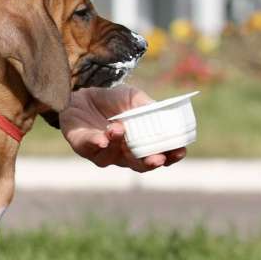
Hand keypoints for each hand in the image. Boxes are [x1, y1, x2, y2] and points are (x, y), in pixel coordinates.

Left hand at [60, 85, 186, 172]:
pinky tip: (102, 140)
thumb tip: (164, 112)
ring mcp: (101, 152)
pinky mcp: (81, 144)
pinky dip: (96, 143)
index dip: (170, 156)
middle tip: (157, 158)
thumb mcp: (134, 98)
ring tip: (120, 129)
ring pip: (111, 156)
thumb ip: (148, 106)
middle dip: (148, 163)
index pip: (158, 155)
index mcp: (138, 144)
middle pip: (138, 165)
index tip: (180, 151)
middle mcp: (121, 153)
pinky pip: (89, 147)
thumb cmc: (112, 100)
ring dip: (118, 144)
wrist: (83, 94)